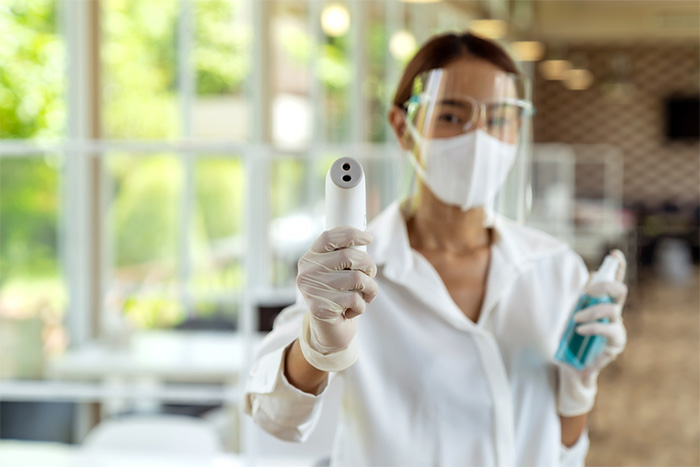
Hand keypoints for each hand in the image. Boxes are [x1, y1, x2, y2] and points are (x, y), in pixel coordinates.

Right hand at [296, 227, 377, 370]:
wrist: (329, 330)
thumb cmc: (339, 296)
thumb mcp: (338, 272)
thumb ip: (344, 257)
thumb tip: (365, 240)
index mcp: (310, 257)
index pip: (329, 237)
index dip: (351, 234)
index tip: (369, 238)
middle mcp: (307, 271)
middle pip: (349, 256)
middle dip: (369, 265)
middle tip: (371, 275)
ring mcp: (311, 289)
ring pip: (357, 278)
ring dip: (370, 288)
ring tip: (366, 295)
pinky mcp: (320, 307)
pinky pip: (355, 299)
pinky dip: (362, 306)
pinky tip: (353, 310)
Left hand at [558, 249, 627, 415]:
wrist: (575, 366)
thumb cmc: (573, 337)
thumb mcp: (573, 314)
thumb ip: (580, 298)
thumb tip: (587, 276)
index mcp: (605, 302)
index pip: (615, 280)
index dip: (618, 266)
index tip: (614, 253)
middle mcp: (615, 312)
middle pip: (620, 290)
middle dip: (605, 286)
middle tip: (586, 291)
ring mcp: (617, 326)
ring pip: (612, 310)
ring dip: (592, 310)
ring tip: (575, 318)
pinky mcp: (616, 342)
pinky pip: (608, 329)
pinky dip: (593, 326)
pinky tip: (580, 330)